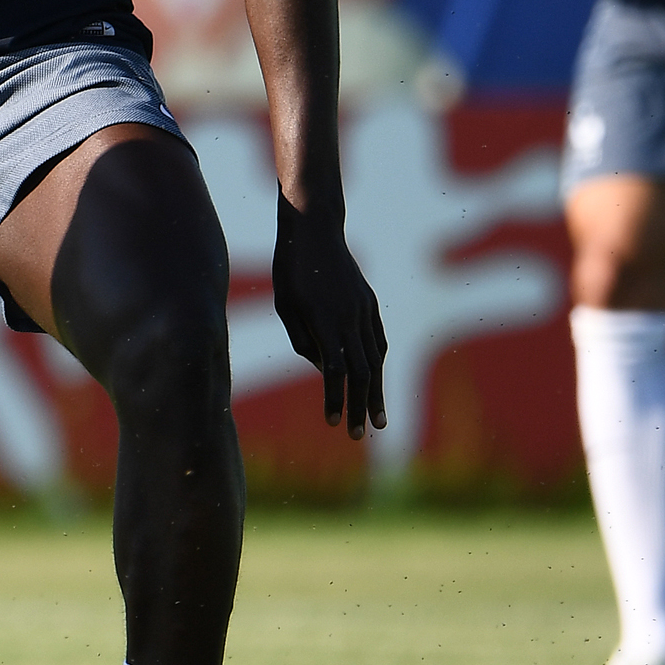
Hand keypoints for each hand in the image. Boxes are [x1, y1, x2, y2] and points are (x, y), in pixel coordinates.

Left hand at [272, 199, 388, 438]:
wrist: (315, 229)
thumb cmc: (290, 268)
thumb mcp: (285, 306)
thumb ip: (302, 339)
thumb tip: (323, 367)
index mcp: (326, 320)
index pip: (335, 370)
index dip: (335, 398)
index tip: (333, 423)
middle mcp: (351, 317)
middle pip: (363, 371)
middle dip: (361, 406)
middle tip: (361, 435)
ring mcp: (365, 309)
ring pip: (377, 359)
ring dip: (378, 392)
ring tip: (379, 419)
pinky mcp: (369, 303)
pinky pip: (378, 340)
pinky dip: (379, 364)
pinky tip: (377, 381)